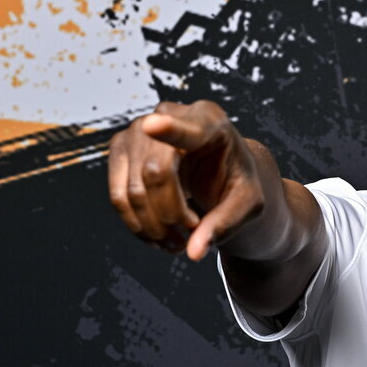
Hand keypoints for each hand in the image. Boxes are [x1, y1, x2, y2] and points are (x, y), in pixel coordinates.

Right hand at [107, 100, 263, 260]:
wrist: (219, 169)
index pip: (187, 129)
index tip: (154, 125)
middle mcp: (169, 114)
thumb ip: (226, 224)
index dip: (169, 129)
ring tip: (178, 242)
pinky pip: (119, 197)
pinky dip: (137, 224)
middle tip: (191, 234)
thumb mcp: (247, 204)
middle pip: (156, 173)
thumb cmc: (237, 181)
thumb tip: (195, 252)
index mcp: (210, 120)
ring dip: (153, 227)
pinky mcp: (120, 148)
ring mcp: (138, 130)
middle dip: (170, 215)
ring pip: (133, 191)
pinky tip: (158, 236)